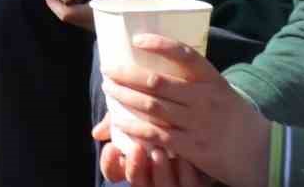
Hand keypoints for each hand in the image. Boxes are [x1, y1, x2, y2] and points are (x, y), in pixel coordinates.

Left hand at [43, 0, 142, 31]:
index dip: (52, 1)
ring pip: (74, 17)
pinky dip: (76, 4)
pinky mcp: (101, 24)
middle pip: (66, 16)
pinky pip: (81, 16)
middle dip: (58, 0)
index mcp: (93, 14)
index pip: (65, 13)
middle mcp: (92, 24)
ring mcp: (97, 26)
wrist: (153, 5)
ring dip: (67, 1)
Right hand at [94, 126, 212, 186]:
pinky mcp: (194, 185)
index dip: (110, 163)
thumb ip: (120, 124)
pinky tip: (187, 158)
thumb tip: (98, 133)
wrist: (206, 133)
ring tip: (160, 152)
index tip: (111, 147)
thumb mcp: (141, 122)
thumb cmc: (164, 123)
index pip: (113, 172)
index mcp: (133, 165)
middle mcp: (151, 179)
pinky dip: (187, 175)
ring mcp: (172, 185)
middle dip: (135, 168)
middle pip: (137, 183)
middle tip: (137, 149)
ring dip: (160, 172)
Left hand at [99, 34, 269, 186]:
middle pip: (156, 82)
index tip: (137, 38)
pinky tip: (119, 121)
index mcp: (211, 79)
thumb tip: (150, 70)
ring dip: (124, 97)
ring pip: (152, 106)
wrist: (262, 152)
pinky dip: (134, 127)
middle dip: (126, 74)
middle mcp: (204, 99)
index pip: (186, 54)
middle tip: (107, 69)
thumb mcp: (216, 91)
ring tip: (109, 89)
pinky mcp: (194, 147)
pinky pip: (157, 135)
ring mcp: (198, 123)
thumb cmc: (230, 115)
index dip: (160, 44)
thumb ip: (188, 82)